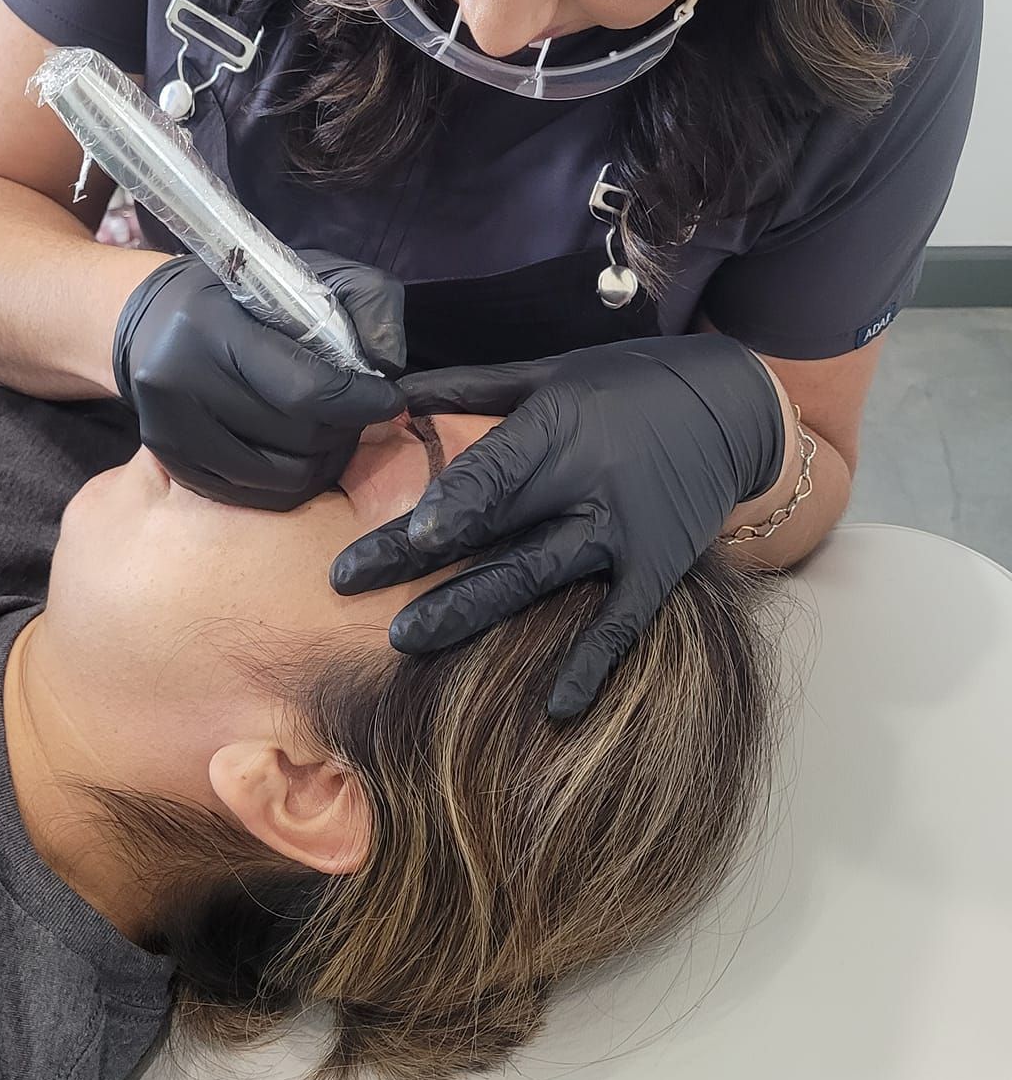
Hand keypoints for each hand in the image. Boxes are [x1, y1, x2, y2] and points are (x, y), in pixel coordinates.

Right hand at [112, 249, 405, 507]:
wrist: (155, 320)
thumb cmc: (244, 295)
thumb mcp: (311, 274)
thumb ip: (366, 302)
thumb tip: (389, 365)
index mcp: (211, 326)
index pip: (304, 389)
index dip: (360, 402)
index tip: (388, 399)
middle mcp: (180, 380)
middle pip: (297, 436)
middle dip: (344, 427)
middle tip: (355, 410)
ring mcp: (169, 428)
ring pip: (281, 476)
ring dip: (323, 458)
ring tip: (330, 429)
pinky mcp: (171, 462)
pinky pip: (255, 494)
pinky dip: (291, 479)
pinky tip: (299, 450)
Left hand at [331, 336, 783, 719]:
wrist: (728, 406)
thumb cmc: (621, 386)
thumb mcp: (546, 372)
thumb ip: (467, 388)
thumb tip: (386, 391)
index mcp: (560, 425)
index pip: (499, 468)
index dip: (458, 502)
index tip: (413, 533)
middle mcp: (590, 482)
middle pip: (497, 528)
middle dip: (423, 561)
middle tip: (350, 584)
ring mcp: (625, 532)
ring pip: (539, 577)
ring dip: (471, 610)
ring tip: (406, 639)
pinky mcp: (658, 568)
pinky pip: (620, 624)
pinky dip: (589, 666)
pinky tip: (552, 707)